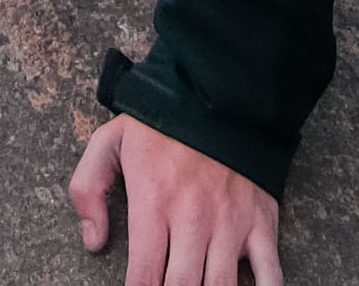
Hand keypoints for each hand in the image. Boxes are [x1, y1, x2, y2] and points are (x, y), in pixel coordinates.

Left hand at [69, 114, 281, 285]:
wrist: (218, 91)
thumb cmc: (160, 123)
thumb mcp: (109, 142)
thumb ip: (88, 190)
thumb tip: (94, 241)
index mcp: (154, 202)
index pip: (144, 277)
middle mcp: (194, 218)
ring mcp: (231, 222)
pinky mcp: (262, 221)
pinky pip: (271, 274)